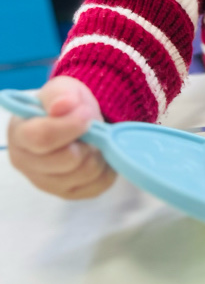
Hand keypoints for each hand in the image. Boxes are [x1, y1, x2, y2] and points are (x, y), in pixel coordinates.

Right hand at [7, 76, 115, 198]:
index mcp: (20, 135)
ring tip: (94, 141)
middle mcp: (26, 164)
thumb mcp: (62, 89)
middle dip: (88, 141)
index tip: (87, 115)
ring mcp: (46, 183)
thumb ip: (60, 95)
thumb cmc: (64, 106)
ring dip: (99, 154)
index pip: (41, 138)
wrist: (75, 122)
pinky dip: (106, 169)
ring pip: (86, 173)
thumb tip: (63, 106)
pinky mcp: (68, 194)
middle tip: (91, 128)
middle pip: (68, 160)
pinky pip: (98, 185)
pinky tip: (97, 155)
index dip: (70, 126)